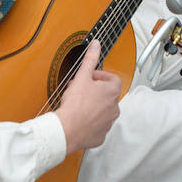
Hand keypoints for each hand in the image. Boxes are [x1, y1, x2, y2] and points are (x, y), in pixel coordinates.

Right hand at [56, 40, 120, 154]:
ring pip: (103, 111)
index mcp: (112, 92)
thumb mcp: (82, 76)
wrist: (67, 129)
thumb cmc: (75, 104)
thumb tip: (96, 45)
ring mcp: (108, 123)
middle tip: (80, 90)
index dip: (100, 76)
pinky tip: (79, 119)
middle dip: (94, 90)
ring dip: (93, 106)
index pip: (113, 78)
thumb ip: (90, 59)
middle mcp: (114, 108)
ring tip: (78, 105)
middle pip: (107, 94)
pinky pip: (97, 126)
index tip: (90, 77)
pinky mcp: (100, 135)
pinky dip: (90, 122)